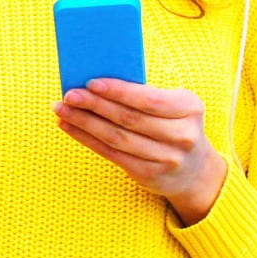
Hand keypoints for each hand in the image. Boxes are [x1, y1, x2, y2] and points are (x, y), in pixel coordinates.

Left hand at [52, 79, 228, 225]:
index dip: (119, 91)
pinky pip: (112, 154)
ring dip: (85, 122)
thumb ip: (145, 95)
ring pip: (117, 137)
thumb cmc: (174, 126)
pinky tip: (70, 127)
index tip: (91, 82)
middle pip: (129, 118)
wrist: (194, 171)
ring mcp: (167, 158)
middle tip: (70, 95)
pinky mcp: (150, 175)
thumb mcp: (174, 107)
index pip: (149, 99)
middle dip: (95, 105)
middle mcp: (182, 135)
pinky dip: (87, 139)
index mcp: (190, 108)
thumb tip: (97, 82)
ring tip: (62, 110)